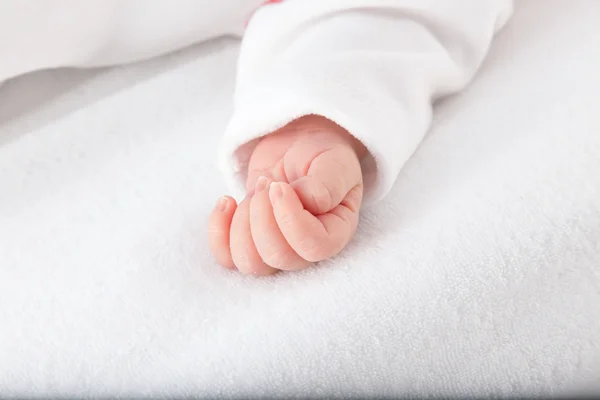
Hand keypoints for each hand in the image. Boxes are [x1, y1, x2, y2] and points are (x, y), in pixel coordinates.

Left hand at [207, 115, 365, 275]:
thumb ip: (326, 185)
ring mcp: (277, 248)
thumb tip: (304, 203)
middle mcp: (306, 248)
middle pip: (278, 257)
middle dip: (262, 216)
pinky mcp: (250, 241)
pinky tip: (227, 202)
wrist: (295, 143)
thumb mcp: (333, 161)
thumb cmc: (320, 153)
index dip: (291, 220)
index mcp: (335, 231)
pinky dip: (218, 231)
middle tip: (266, 184)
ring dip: (242, 223)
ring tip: (254, 191)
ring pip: (250, 263)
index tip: (279, 186)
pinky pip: (227, 257)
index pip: (315, 247)